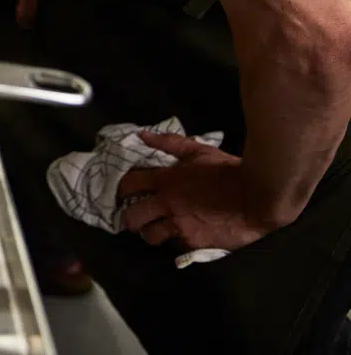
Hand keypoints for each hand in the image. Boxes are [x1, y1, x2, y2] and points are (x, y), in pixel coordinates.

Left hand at [119, 133, 285, 251]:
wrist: (258, 197)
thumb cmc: (228, 171)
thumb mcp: (198, 151)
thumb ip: (169, 143)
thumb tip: (142, 135)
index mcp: (166, 180)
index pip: (129, 185)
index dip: (122, 190)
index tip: (123, 193)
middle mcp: (167, 204)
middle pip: (131, 216)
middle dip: (130, 218)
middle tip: (136, 217)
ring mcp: (179, 224)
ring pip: (149, 236)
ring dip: (149, 233)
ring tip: (155, 230)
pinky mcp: (193, 242)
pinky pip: (173, 245)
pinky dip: (174, 241)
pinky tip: (179, 236)